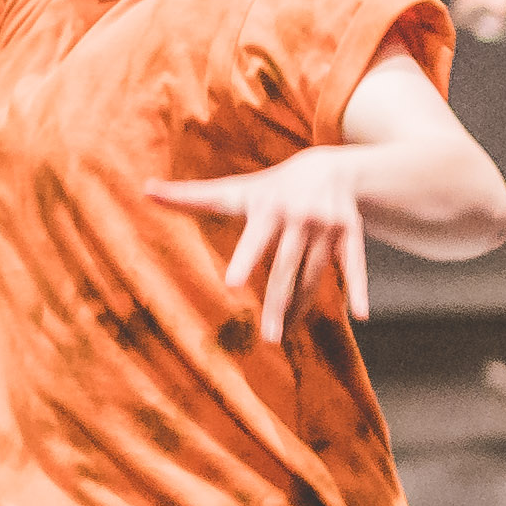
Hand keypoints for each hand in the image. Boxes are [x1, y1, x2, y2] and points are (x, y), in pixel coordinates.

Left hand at [146, 149, 372, 345]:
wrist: (329, 167)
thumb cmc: (271, 187)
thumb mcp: (235, 190)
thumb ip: (190, 196)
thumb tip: (145, 190)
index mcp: (268, 209)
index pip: (254, 239)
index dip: (244, 260)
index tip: (231, 285)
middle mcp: (298, 217)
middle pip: (285, 269)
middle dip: (277, 303)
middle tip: (268, 338)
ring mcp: (327, 227)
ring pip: (313, 275)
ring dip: (300, 308)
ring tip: (283, 335)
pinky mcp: (351, 234)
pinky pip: (355, 265)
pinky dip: (359, 290)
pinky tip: (360, 316)